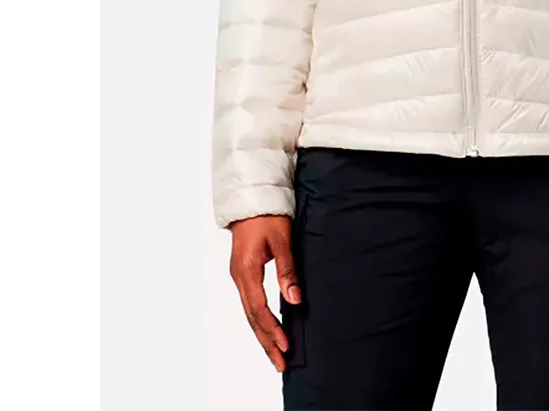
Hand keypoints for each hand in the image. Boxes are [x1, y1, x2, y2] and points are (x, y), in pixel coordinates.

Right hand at [229, 215, 301, 371]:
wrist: (251, 198)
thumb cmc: (267, 216)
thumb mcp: (281, 240)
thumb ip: (287, 269)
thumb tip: (294, 299)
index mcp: (246, 271)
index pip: (259, 310)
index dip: (273, 330)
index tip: (286, 346)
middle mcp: (239, 278)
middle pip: (252, 318)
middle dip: (266, 342)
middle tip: (281, 364)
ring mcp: (240, 277)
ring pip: (250, 314)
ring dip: (263, 335)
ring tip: (276, 354)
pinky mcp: (244, 274)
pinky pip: (250, 304)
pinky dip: (259, 321)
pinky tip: (268, 330)